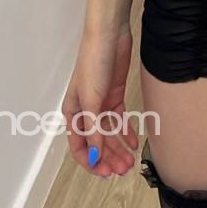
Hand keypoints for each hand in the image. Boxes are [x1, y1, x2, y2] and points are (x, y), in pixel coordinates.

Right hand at [62, 23, 139, 177]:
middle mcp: (86, 110)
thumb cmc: (93, 62)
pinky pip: (120, 120)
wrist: (109, 35)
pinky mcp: (115, 95)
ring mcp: (101, 103)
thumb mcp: (91, 99)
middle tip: (122, 169)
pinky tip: (133, 142)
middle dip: (108, 157)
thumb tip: (95, 156)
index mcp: (73, 112)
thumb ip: (94, 129)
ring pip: (109, 133)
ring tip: (130, 161)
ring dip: (118, 148)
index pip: (79, 145)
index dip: (90, 161)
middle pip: (97, 142)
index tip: (104, 172)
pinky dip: (126, 132)